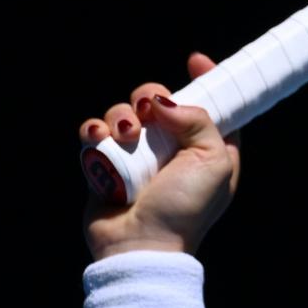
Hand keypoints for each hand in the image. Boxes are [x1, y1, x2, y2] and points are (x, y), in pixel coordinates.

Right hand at [80, 52, 241, 261]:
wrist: (141, 245)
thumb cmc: (184, 209)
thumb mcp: (214, 161)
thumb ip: (199, 119)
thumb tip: (162, 100)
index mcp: (208, 148)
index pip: (211, 103)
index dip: (207, 79)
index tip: (196, 61)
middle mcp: (172, 148)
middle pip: (159, 99)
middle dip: (150, 96)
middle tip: (148, 112)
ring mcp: (137, 155)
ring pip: (124, 112)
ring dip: (121, 116)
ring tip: (125, 136)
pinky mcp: (106, 164)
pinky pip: (95, 132)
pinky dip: (94, 130)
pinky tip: (98, 138)